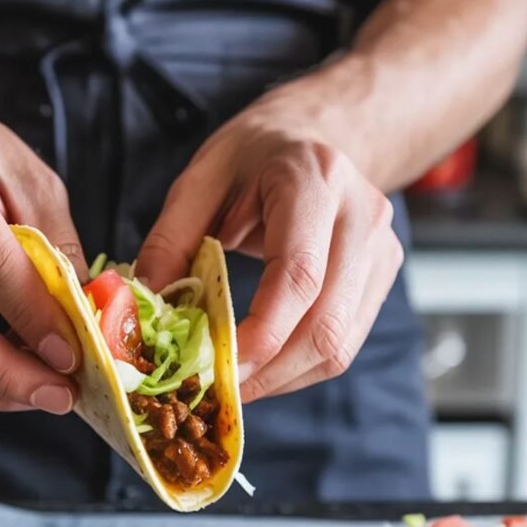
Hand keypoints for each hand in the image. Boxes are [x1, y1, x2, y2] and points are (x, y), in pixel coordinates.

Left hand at [136, 86, 403, 401]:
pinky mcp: (382, 276)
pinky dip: (298, 367)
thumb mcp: (199, 179)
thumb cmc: (253, 155)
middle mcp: (361, 217)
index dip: (259, 334)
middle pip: (324, 324)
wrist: (314, 134)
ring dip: (282, 379)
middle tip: (213, 391)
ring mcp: (381, 250)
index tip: (213, 366)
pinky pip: (343, 342)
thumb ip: (169, 240)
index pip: (298, 275)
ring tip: (231, 386)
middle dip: (266, 372)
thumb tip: (144, 307)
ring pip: (338, 345)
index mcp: (314, 180)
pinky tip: (261, 368)